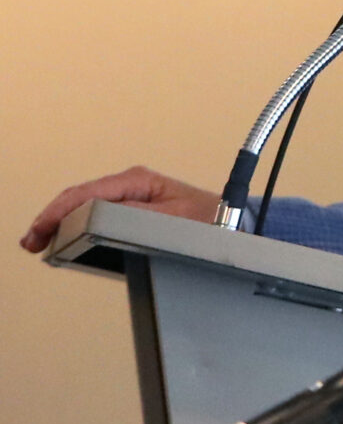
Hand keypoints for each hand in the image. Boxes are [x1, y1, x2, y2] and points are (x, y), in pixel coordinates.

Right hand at [21, 167, 220, 253]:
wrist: (230, 222)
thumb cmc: (208, 220)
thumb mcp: (175, 220)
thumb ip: (139, 217)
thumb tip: (102, 216)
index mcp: (138, 181)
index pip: (87, 193)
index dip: (59, 211)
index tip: (41, 228)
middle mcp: (129, 184)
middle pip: (78, 197)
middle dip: (51, 217)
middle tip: (30, 241)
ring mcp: (128, 194)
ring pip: (82, 205)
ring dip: (58, 221)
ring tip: (37, 241)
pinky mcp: (129, 207)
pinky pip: (93, 213)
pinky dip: (72, 223)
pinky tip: (59, 236)